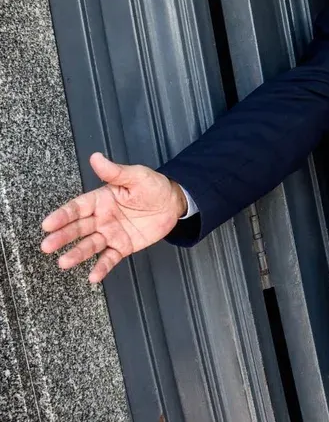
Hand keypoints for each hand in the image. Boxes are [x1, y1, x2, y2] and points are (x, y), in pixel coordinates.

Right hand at [40, 153, 186, 283]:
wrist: (173, 203)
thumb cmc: (153, 186)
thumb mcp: (136, 176)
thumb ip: (115, 172)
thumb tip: (96, 157)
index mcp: (100, 200)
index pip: (77, 208)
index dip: (62, 216)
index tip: (47, 224)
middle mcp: (101, 218)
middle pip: (78, 228)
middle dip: (62, 237)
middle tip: (47, 246)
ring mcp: (111, 234)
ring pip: (90, 245)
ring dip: (77, 254)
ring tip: (64, 262)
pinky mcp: (123, 246)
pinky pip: (110, 258)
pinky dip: (101, 267)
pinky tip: (93, 277)